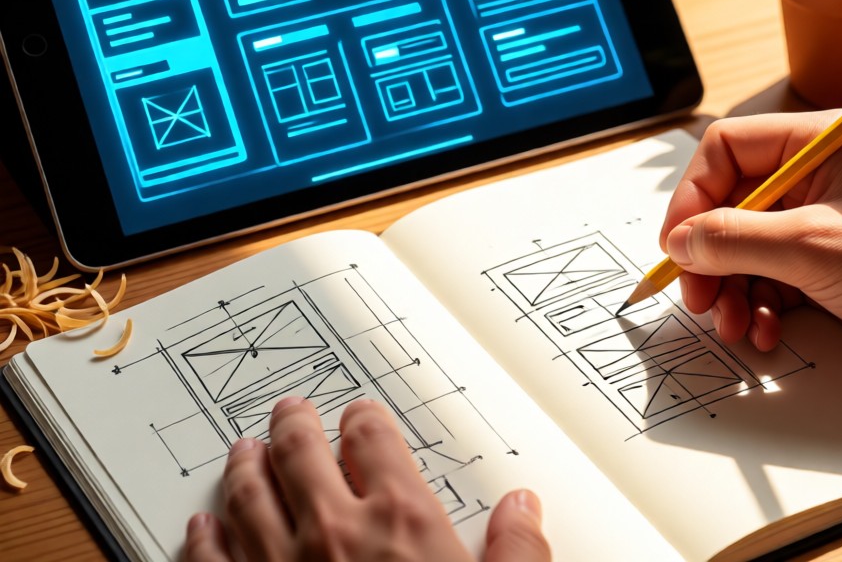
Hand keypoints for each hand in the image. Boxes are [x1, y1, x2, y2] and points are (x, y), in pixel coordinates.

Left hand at [184, 397, 550, 561]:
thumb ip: (517, 552)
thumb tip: (522, 508)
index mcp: (400, 520)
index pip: (374, 438)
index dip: (365, 418)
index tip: (361, 416)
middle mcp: (334, 532)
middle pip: (301, 451)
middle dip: (294, 424)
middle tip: (290, 412)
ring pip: (248, 495)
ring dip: (244, 467)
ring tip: (243, 451)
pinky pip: (210, 560)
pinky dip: (202, 538)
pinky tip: (202, 526)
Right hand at [660, 112, 841, 402]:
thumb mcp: (813, 247)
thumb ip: (734, 240)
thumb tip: (678, 240)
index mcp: (818, 143)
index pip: (727, 149)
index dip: (693, 195)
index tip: (677, 242)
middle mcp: (814, 177)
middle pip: (728, 205)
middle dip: (709, 255)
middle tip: (698, 296)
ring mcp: (818, 223)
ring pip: (743, 248)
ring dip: (729, 289)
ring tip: (733, 323)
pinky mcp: (824, 265)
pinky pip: (767, 279)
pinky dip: (757, 306)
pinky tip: (765, 331)